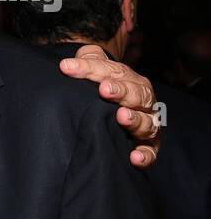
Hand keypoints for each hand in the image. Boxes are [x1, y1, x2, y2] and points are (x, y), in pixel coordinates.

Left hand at [59, 44, 158, 168]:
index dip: (92, 69)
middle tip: (105, 89)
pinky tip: (134, 157)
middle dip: (121, 91)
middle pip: (136, 94)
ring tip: (122, 116)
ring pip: (147, 121)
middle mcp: (142, 101)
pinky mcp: (148, 145)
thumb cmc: (104, 88)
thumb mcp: (96, 69)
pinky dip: (146, 154)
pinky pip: (151, 151)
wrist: (118, 106)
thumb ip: (87, 61)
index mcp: (131, 81)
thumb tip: (67, 64)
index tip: (70, 68)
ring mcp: (147, 123)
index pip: (114, 72)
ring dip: (135, 119)